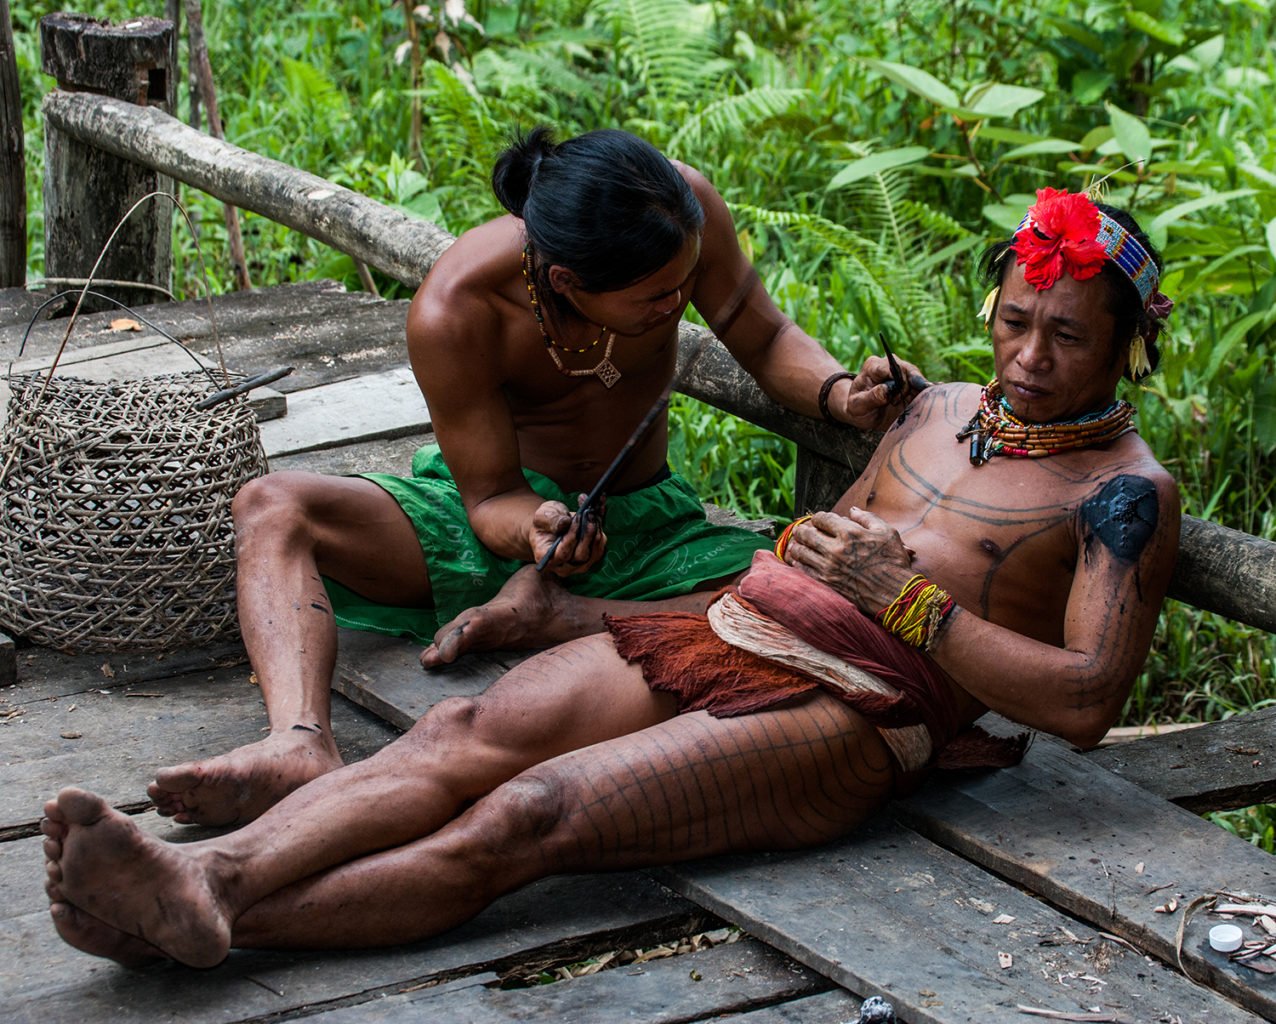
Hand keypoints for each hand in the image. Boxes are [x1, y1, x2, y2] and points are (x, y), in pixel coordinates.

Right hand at [529, 497, 606, 576]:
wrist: (551, 526)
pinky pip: (600, 545)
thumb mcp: (542, 515)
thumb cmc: (544, 522)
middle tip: (590, 515)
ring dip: (597, 531)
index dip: (571, 538)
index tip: (576, 518)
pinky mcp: (591, 558)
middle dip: (587, 535)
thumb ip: (551, 519)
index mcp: (545, 558)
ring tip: (593, 513)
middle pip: (581, 556)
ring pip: (594, 553)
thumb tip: (565, 522)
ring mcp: (578, 565)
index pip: (562, 554)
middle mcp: (562, 566)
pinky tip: (598, 512)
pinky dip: (601, 528)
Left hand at [781, 508, 914, 612]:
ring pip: (801, 552)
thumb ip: (867, 518)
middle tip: (801, 530)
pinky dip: (798, 564)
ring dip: (797, 546)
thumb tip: (852, 510)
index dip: (818, 517)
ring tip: (797, 544)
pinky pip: (804, 571)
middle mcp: (836, 549)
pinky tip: (799, 561)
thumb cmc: (893, 561)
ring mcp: (829, 567)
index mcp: (849, 533)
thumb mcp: (887, 532)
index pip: (822, 519)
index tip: (819, 520)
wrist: (895, 594)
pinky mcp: (827, 583)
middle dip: (802, 530)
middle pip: (807, 534)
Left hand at [835, 355, 930, 431]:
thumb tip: (886, 390)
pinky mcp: (912, 385)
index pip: (890, 367)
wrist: (865, 415)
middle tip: (898, 402)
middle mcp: (890, 365)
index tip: (896, 395)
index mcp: (873, 366)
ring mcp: (902, 374)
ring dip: (917, 392)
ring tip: (909, 404)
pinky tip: (932, 398)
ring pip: (918, 378)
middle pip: (908, 370)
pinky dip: (927, 393)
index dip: (897, 380)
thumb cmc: (858, 408)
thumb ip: (870, 398)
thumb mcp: (857, 406)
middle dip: (908, 387)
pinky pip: (923, 387)